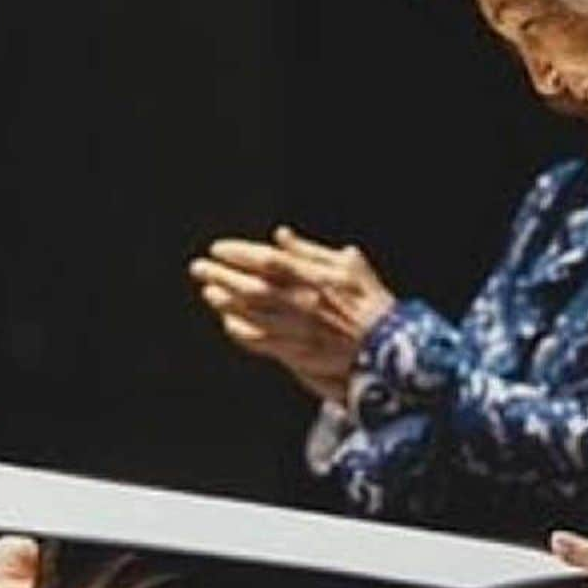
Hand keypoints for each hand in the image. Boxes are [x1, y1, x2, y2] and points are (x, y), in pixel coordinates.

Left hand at [188, 225, 394, 404]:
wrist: (388, 346)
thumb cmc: (370, 300)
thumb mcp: (348, 265)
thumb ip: (309, 251)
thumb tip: (279, 234)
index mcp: (315, 277)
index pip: (268, 261)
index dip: (239, 254)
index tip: (218, 248)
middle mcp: (303, 302)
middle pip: (251, 287)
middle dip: (221, 276)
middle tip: (199, 268)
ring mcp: (298, 329)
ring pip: (251, 314)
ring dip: (225, 302)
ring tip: (209, 292)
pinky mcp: (297, 352)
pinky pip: (260, 341)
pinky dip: (241, 331)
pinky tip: (228, 321)